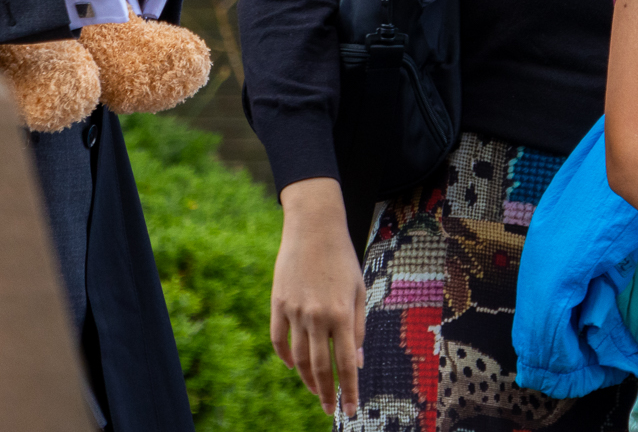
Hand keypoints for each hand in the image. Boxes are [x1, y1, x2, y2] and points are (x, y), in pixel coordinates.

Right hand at [271, 177, 366, 416]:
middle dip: (326, 393)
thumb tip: (356, 363)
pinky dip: (285, 358)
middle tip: (330, 410)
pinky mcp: (278, 303)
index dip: (349, 390)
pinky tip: (293, 367)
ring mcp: (295, 311)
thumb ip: (358, 328)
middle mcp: (317, 316)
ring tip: (316, 391)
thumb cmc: (342, 259)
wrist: (313, 227)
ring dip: (307, 380)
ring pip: (297, 358)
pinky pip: (278, 340)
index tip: (350, 410)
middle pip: (319, 367)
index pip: (346, 364)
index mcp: (342, 314)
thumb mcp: (359, 291)